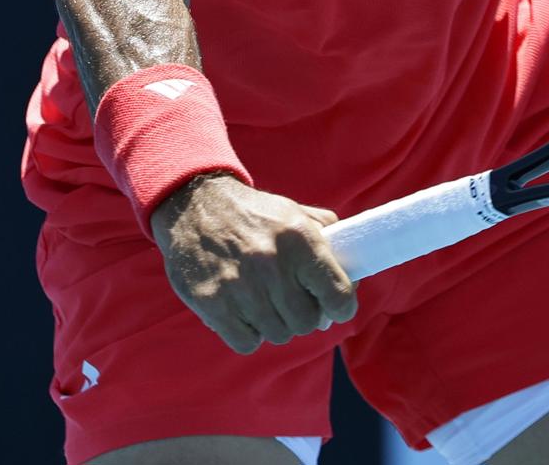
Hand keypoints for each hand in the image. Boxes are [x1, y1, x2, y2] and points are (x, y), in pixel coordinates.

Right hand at [152, 172, 356, 352]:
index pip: (338, 293)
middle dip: (306, 316)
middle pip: (306, 322)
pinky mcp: (212, 303)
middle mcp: (272, 264)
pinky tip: (245, 312)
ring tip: (267, 302)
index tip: (337, 307)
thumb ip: (329, 238)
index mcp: (300, 240)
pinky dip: (249, 333)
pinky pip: (246, 342)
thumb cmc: (255, 214)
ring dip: (276, 324)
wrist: (196, 206)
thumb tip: (353, 274)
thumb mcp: (296, 213)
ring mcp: (240, 286)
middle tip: (295, 303)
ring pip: (278, 334)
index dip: (343, 307)